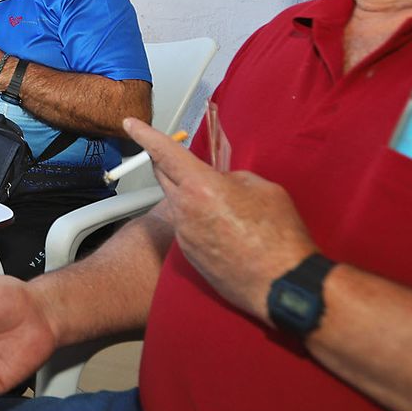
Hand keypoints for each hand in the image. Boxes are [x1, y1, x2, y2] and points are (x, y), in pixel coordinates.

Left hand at [123, 117, 315, 322]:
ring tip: (223, 204)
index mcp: (201, 187)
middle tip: (175, 155)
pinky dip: (198, 221)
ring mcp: (184, 236)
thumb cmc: (280, 236)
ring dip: (190, 196)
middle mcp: (184, 210)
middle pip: (163, 176)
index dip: (146, 135)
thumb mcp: (264, 190)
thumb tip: (221, 181)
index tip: (129, 124)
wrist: (281, 286)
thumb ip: (234, 178)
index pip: (165, 153)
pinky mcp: (189, 256)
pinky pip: (187, 228)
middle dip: (165, 162)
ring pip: (177, 204)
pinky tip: (225, 229)